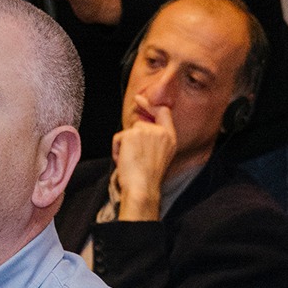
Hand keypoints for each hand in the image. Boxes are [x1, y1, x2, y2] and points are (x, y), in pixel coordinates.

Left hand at [110, 100, 177, 220]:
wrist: (142, 188)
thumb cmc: (148, 178)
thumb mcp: (159, 155)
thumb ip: (154, 139)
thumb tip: (139, 123)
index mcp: (170, 138)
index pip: (163, 112)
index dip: (150, 104)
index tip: (139, 100)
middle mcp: (161, 132)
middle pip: (141, 123)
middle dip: (132, 138)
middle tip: (135, 159)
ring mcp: (147, 131)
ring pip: (129, 132)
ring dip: (124, 146)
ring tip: (131, 162)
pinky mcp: (133, 134)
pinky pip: (118, 137)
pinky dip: (117, 149)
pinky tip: (124, 161)